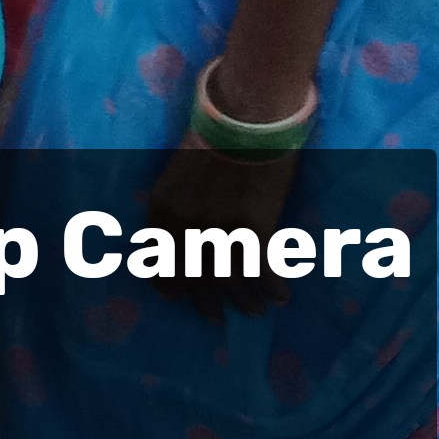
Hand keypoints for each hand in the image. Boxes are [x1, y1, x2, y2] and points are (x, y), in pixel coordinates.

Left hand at [145, 133, 301, 307]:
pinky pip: (262, 270)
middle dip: (205, 300)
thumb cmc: (214, 138)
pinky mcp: (253, 230)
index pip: (158, 256)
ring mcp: (218, 230)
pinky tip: (281, 297)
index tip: (174, 295)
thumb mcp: (178, 173)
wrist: (244, 120)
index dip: (166, 280)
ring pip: (229, 279)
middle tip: (214, 318)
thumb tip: (185, 234)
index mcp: (161, 208)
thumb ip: (177, 205)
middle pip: (192, 275)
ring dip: (244, 299)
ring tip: (254, 311)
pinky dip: (272, 286)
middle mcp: (184, 226)